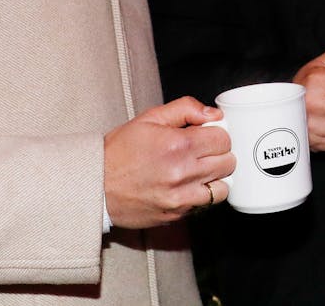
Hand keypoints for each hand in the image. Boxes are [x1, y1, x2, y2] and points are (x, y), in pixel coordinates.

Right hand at [103, 96, 234, 227]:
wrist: (95, 186)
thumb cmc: (119, 152)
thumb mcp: (149, 118)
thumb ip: (185, 109)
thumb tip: (213, 114)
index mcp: (178, 145)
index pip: (223, 139)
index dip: (217, 135)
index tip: (207, 136)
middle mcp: (182, 173)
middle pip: (228, 163)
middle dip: (219, 154)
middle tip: (204, 152)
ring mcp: (180, 197)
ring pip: (223, 188)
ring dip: (215, 178)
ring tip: (199, 171)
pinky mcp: (176, 215)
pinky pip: (205, 206)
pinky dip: (201, 195)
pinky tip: (187, 186)